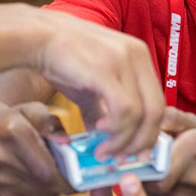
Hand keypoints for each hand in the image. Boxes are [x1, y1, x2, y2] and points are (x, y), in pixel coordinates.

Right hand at [0, 97, 74, 195]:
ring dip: (53, 186)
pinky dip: (41, 189)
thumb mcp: (36, 110)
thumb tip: (66, 143)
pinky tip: (38, 175)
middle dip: (64, 182)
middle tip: (74, 174)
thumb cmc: (16, 118)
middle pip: (45, 184)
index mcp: (12, 133)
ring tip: (54, 171)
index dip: (67, 178)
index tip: (82, 177)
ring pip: (40, 193)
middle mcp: (0, 157)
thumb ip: (52, 125)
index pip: (46, 169)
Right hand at [35, 9, 164, 160]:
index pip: (158, 102)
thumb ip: (101, 108)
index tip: (134, 152)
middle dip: (141, 142)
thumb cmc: (61, 58)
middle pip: (157, 111)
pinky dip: (116, 129)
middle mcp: (138, 55)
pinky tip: (98, 132)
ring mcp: (124, 61)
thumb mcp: (89, 84)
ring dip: (124, 140)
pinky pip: (125, 110)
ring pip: (142, 115)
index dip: (148, 131)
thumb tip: (105, 136)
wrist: (37, 37)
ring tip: (103, 150)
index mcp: (139, 56)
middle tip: (122, 158)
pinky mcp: (106, 70)